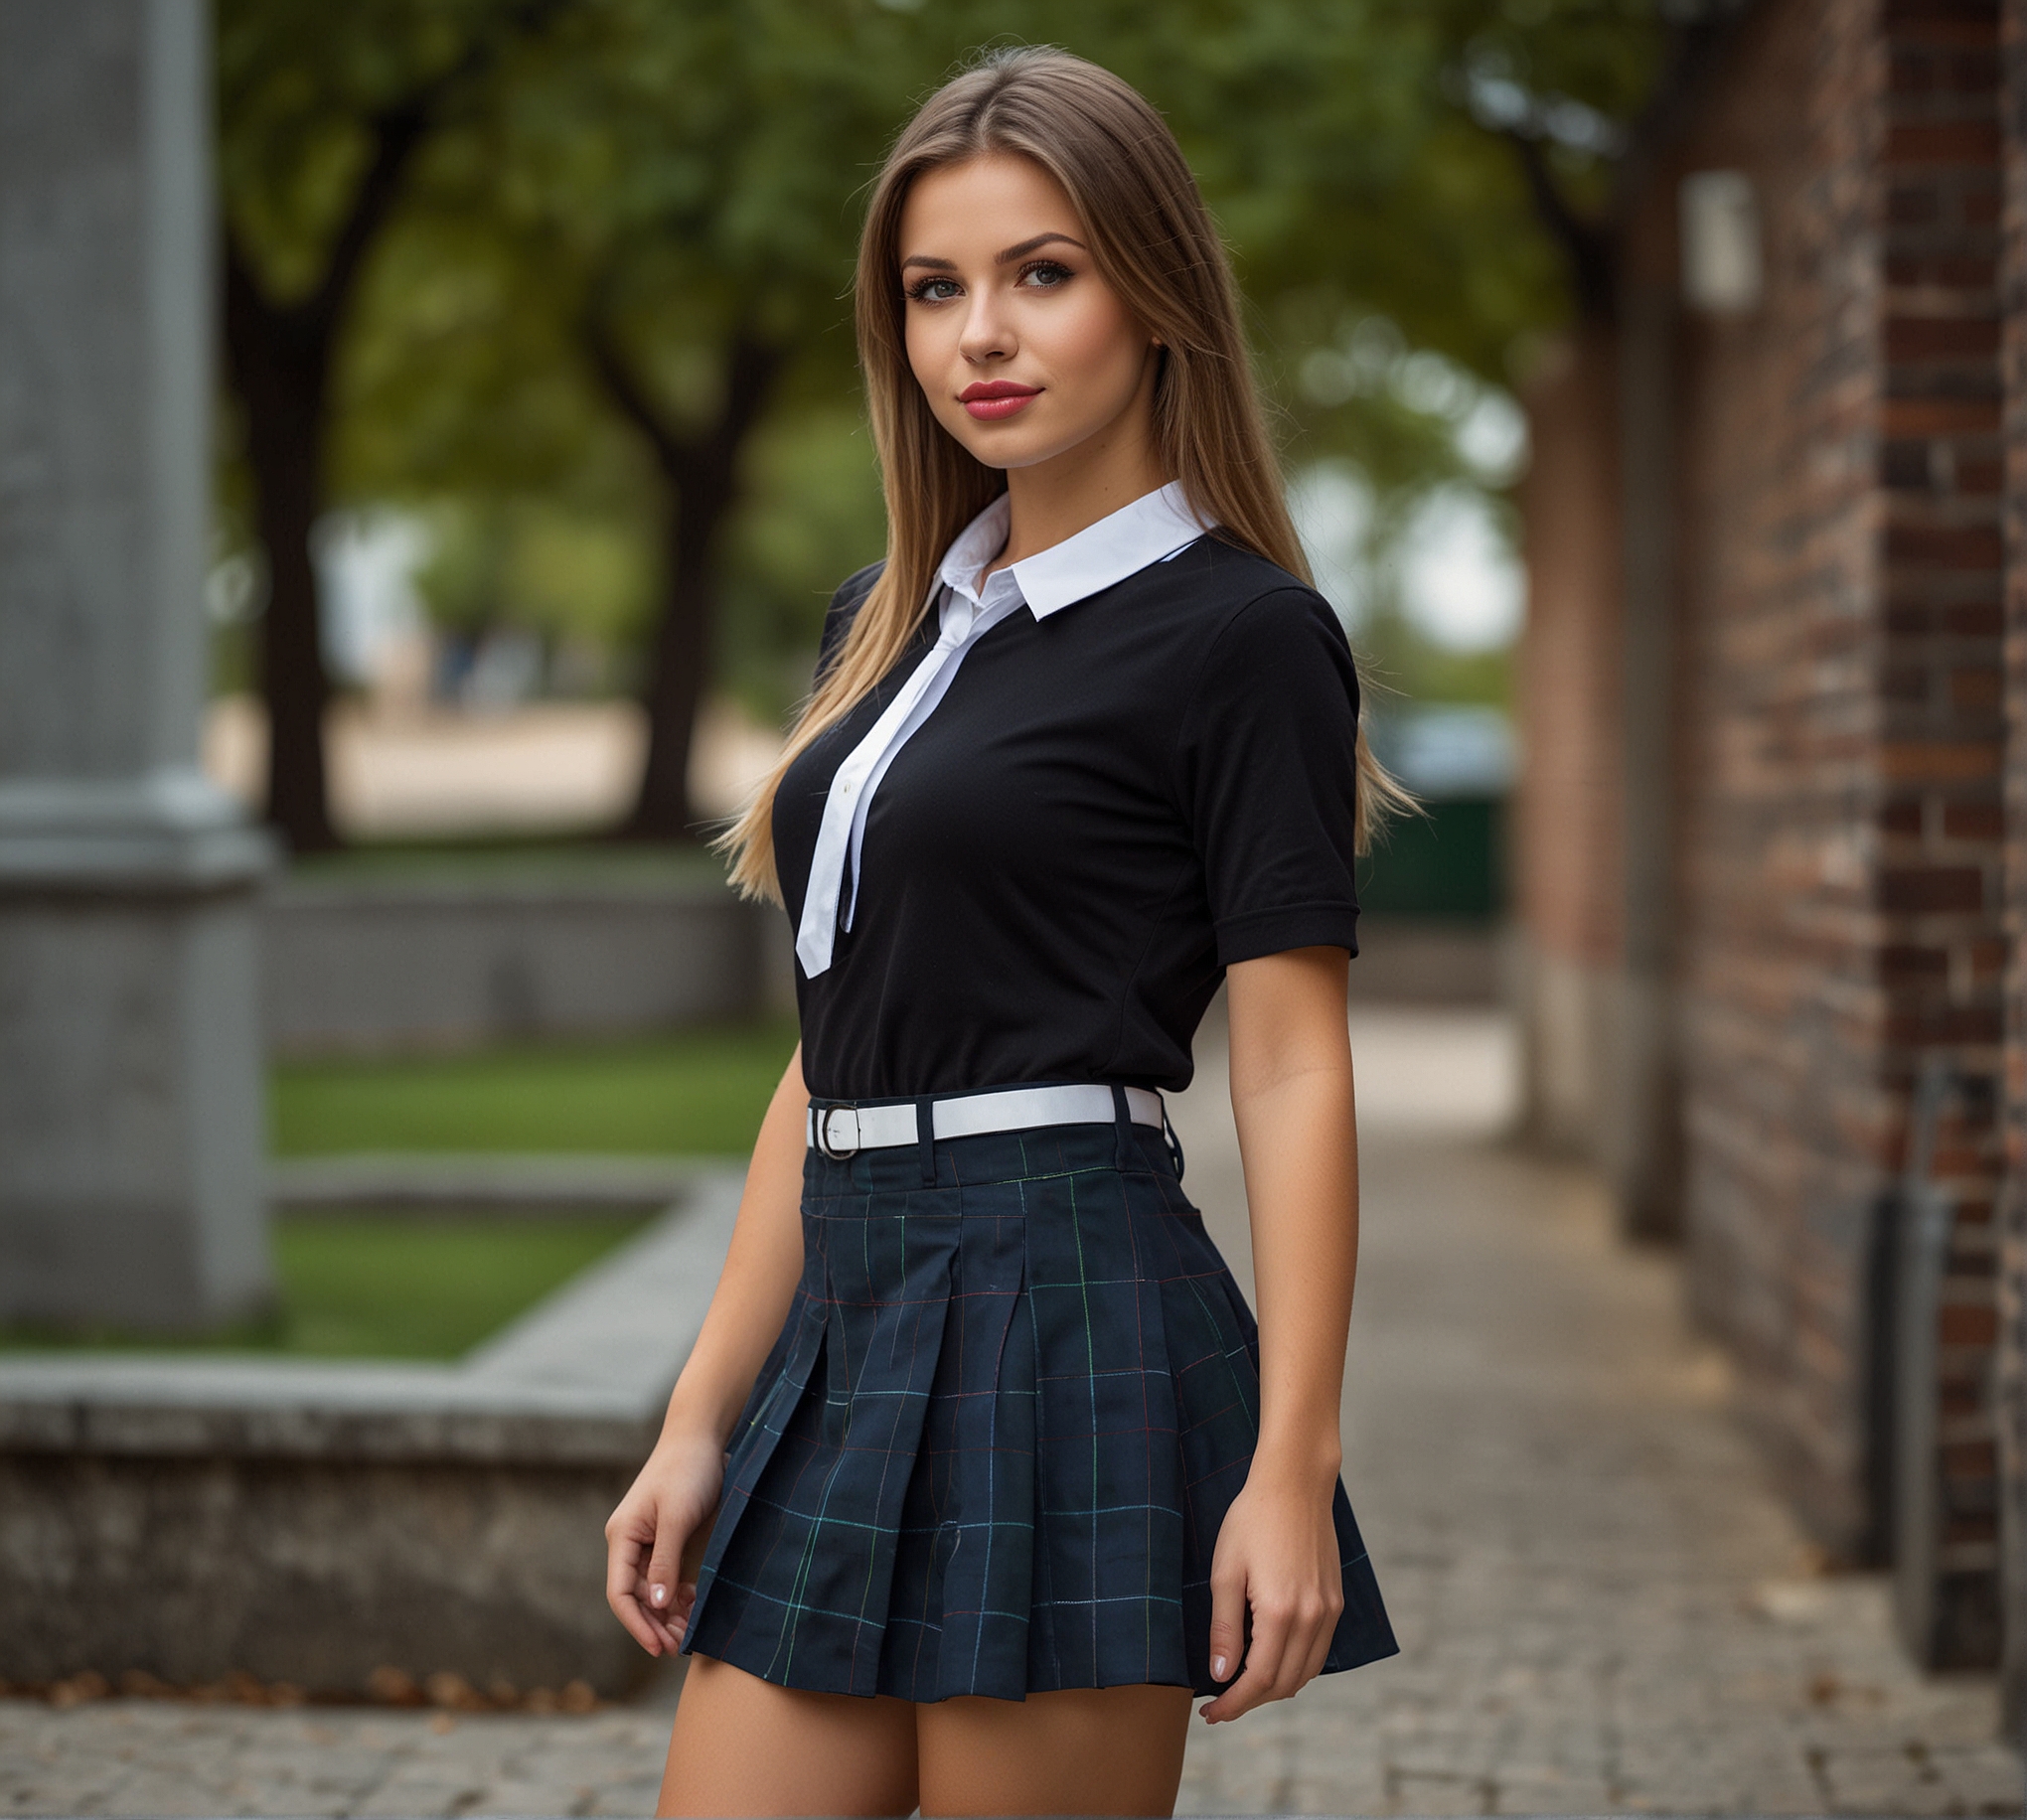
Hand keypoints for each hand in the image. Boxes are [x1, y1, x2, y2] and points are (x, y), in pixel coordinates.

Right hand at [604, 1430, 724, 1655]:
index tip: (658, 1648)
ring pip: (653, 1591)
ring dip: (668, 1614)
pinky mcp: (667, 1539)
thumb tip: (657, 1605)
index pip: (620, 1593)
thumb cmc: (687, 1471)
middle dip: (655, 1624)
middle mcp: (629, 1543)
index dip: (637, 1624)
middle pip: (636, 1597)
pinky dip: (679, 1596)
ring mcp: (648, 1542)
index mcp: (622, 1537)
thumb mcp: (677, 1517)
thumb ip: (665, 1561)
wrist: (701, 1438)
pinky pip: (667, 1578)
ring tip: (690, 1633)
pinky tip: (695, 1606)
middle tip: (680, 1648)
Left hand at [1197, 1461, 1344, 1722]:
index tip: (1211, 1713)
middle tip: (1220, 1703)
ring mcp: (1329, 1611)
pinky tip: (1272, 1660)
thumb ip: (1224, 1628)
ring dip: (1275, 1688)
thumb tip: (1221, 1676)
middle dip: (1251, 1701)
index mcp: (1280, 1612)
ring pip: (1305, 1673)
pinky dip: (1296, 1667)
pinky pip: (1319, 1651)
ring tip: (1242, 1686)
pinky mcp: (1336, 1602)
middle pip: (1284, 1684)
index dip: (1233, 1704)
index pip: (1258, 1680)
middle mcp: (1312, 1617)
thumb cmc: (1252, 1521)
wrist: (1295, 1484)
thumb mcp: (1225, 1572)